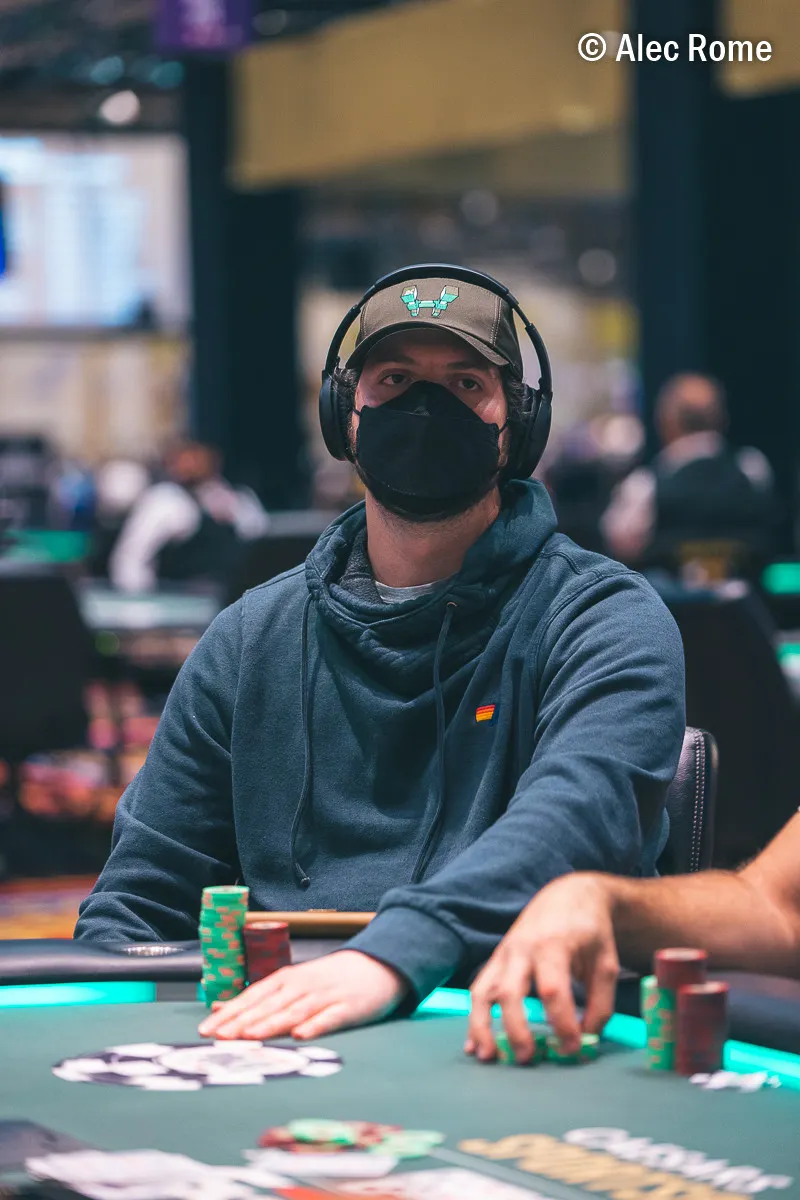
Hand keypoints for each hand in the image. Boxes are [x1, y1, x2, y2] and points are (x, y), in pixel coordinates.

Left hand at [198, 950, 407, 1041]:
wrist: (376, 965)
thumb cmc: (329, 979)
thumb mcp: (292, 982)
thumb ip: (259, 997)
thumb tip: (221, 1009)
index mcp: (286, 980)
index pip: (252, 997)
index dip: (230, 1013)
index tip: (207, 1029)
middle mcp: (302, 986)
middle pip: (269, 1005)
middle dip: (243, 1022)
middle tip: (220, 1038)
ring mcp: (325, 996)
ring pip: (294, 1011)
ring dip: (272, 1023)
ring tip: (251, 1036)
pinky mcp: (348, 1008)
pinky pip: (329, 1018)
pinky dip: (315, 1026)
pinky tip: (301, 1036)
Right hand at [466, 873, 619, 1062]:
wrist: (566, 897)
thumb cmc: (589, 932)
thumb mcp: (606, 964)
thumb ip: (601, 1004)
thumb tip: (585, 1038)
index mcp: (553, 945)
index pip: (552, 990)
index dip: (561, 1023)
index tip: (573, 1048)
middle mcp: (521, 949)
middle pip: (510, 992)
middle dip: (516, 1029)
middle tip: (528, 1059)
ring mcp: (504, 954)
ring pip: (483, 991)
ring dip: (482, 1026)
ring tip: (489, 1058)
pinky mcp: (495, 961)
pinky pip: (478, 990)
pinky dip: (474, 1020)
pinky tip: (474, 1046)